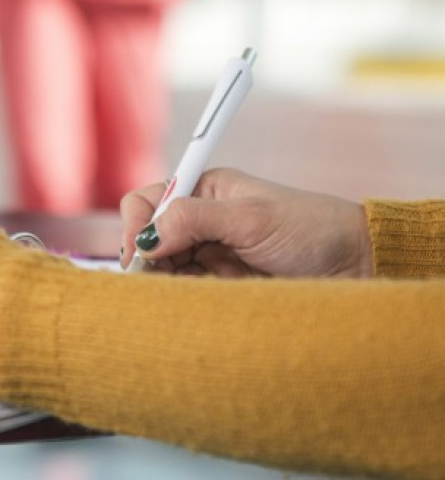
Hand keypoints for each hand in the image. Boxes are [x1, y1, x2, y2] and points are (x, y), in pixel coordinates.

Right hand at [119, 168, 371, 277]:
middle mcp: (199, 220)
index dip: (137, 227)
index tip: (140, 255)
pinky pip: (185, 291)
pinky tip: (192, 304)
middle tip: (156, 282)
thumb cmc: (311, 229)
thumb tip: (145, 238)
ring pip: (163, 269)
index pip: (146, 202)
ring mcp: (208, 254)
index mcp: (203, 191)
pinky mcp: (219, 284)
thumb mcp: (250, 219)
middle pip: (148, 239)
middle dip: (147, 260)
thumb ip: (192, 220)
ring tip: (179, 295)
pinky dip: (182, 299)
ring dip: (165, 282)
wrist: (356, 266)